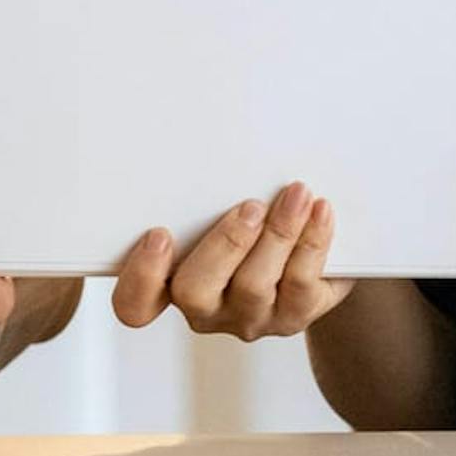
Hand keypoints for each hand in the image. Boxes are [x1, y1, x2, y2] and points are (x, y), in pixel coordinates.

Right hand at [111, 182, 350, 341]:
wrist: (307, 261)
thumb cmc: (247, 225)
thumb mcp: (214, 209)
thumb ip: (201, 194)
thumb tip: (206, 137)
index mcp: (171, 284)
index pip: (135, 305)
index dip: (141, 277)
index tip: (159, 234)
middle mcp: (206, 309)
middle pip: (194, 293)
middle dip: (223, 245)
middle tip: (250, 206)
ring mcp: (249, 317)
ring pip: (254, 287)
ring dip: (278, 235)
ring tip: (296, 195)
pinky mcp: (292, 317)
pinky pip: (301, 285)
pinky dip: (312, 243)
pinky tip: (320, 211)